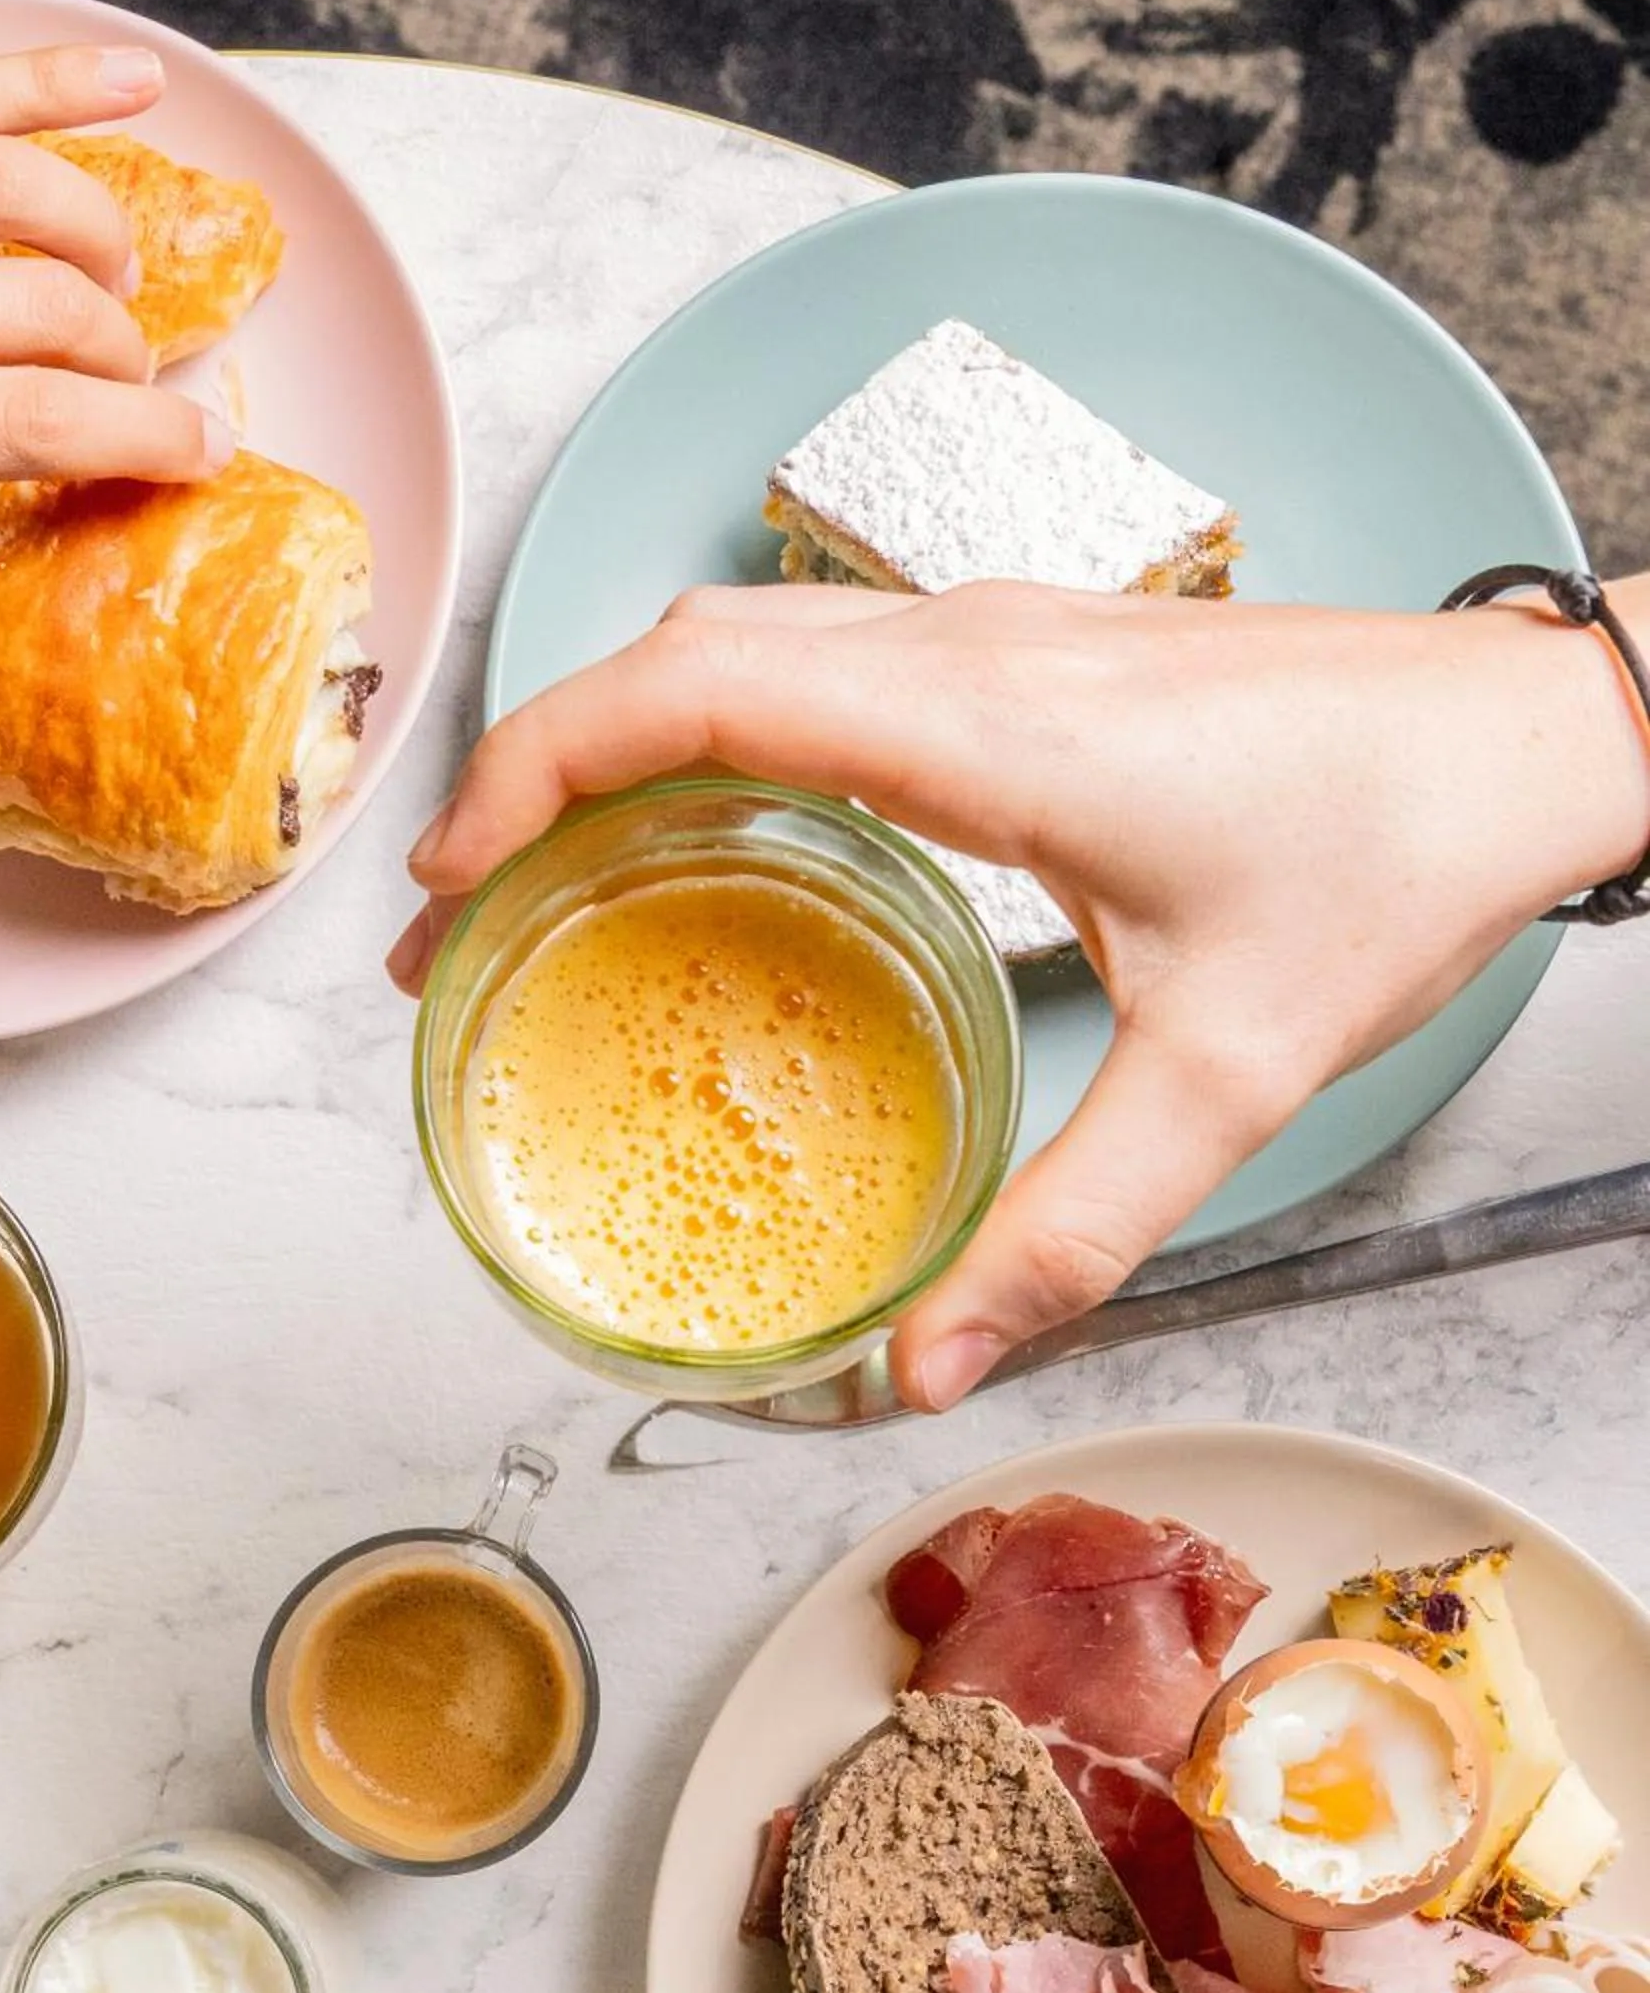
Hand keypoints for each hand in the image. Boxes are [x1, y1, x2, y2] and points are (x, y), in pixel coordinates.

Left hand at [0, 37, 227, 813]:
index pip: (33, 421)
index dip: (143, 440)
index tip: (202, 461)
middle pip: (51, 311)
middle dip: (129, 361)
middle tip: (142, 406)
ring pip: (20, 191)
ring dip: (101, 238)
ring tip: (124, 289)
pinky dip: (52, 76)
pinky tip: (135, 80)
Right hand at [395, 579, 1649, 1404]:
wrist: (1539, 737)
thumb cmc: (1398, 862)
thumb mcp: (1230, 1077)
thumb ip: (1068, 1230)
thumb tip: (922, 1364)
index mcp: (987, 725)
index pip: (696, 691)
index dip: (538, 767)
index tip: (453, 879)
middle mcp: (971, 646)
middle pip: (680, 647)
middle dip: (534, 767)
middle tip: (460, 919)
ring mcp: (1000, 628)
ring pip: (740, 635)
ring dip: (614, 735)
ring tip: (543, 877)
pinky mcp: (1029, 647)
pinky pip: (814, 652)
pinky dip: (706, 724)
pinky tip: (703, 832)